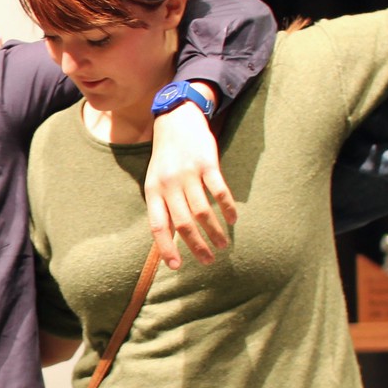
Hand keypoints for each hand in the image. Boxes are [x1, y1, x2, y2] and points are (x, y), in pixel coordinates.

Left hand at [145, 100, 235, 268]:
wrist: (176, 119)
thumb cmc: (166, 158)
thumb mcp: (156, 181)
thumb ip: (163, 207)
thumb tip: (169, 240)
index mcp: (153, 191)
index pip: (158, 226)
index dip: (166, 248)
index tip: (176, 267)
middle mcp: (169, 184)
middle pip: (184, 224)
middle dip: (197, 247)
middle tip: (209, 261)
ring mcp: (188, 173)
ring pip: (203, 212)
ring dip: (215, 232)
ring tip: (222, 244)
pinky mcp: (207, 163)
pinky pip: (219, 191)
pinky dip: (227, 208)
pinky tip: (233, 219)